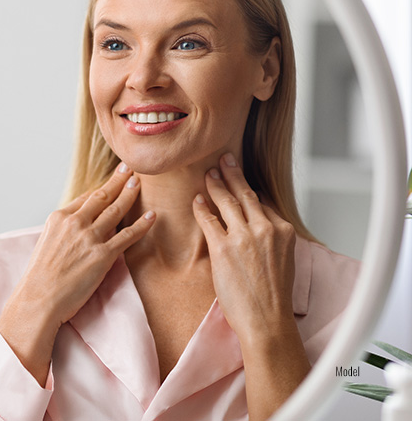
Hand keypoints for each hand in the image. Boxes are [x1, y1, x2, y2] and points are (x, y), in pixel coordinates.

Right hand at [0, 162, 155, 384]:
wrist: (38, 298)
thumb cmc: (40, 277)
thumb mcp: (46, 244)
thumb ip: (64, 231)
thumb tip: (80, 228)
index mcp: (59, 218)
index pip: (85, 198)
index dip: (101, 188)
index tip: (112, 179)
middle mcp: (74, 223)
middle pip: (101, 196)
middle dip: (118, 180)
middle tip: (130, 168)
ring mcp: (89, 238)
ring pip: (115, 210)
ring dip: (129, 194)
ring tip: (140, 182)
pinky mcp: (102, 256)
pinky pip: (127, 236)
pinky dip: (141, 225)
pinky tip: (152, 216)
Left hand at [192, 157, 310, 419]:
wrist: (267, 320)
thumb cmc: (272, 296)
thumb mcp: (282, 259)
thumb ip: (269, 238)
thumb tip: (255, 224)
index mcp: (282, 230)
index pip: (262, 201)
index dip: (248, 188)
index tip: (239, 175)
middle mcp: (265, 228)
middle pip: (245, 193)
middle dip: (232, 173)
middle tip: (223, 158)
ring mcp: (244, 236)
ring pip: (227, 201)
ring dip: (215, 184)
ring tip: (208, 173)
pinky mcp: (224, 248)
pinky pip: (209, 220)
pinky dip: (202, 208)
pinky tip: (197, 200)